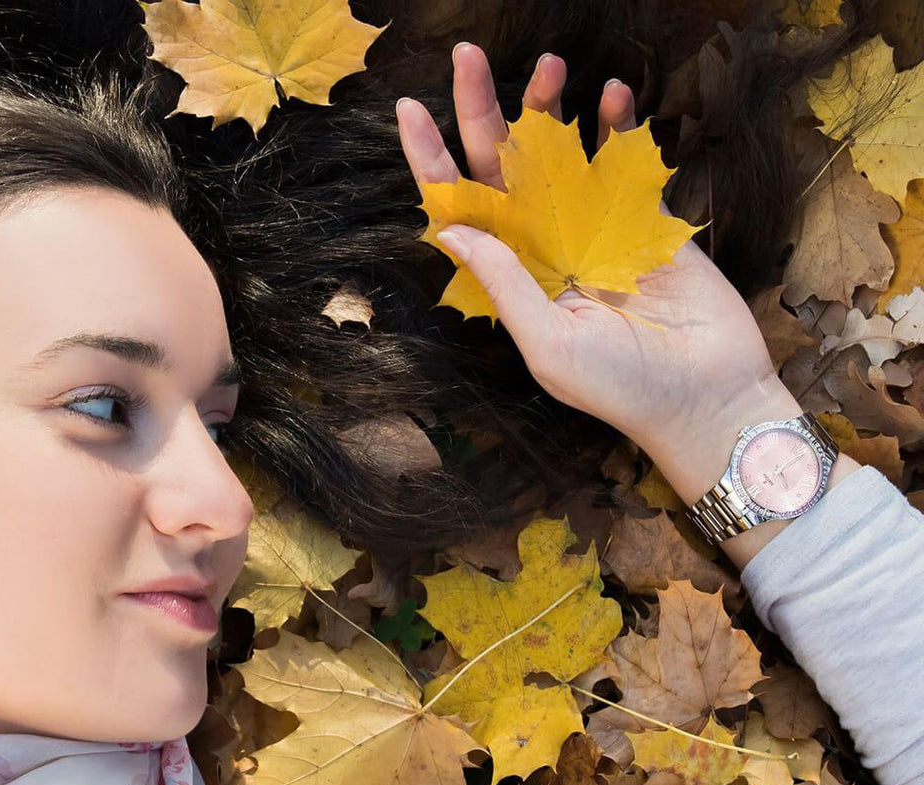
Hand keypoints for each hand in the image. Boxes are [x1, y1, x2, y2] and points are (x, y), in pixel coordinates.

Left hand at [394, 42, 795, 468]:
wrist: (706, 394)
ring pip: (559, 153)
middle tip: (469, 56)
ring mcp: (594, 226)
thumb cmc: (620, 386)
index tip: (411, 110)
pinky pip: (623, 158)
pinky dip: (617, 124)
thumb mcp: (548, 343)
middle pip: (502, 167)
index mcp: (513, 277)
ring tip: (550, 66)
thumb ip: (504, 282)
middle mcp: (545, 245)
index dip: (434, 163)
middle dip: (482, 110)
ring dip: (548, 108)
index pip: (462, 211)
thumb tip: (450, 225)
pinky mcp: (645, 216)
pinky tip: (613, 94)